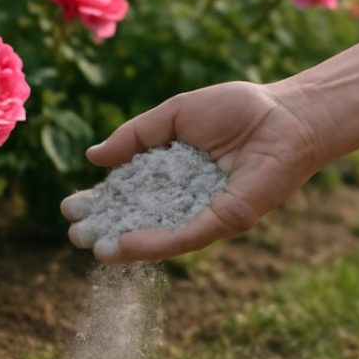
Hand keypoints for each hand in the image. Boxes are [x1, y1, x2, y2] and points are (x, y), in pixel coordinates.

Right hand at [61, 81, 328, 262]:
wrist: (286, 114)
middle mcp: (188, 198)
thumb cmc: (238, 109)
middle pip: (140, 218)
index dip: (101, 200)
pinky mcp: (225, 221)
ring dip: (124, 244)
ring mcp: (206, 212)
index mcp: (174, 172)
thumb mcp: (174, 116)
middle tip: (75, 233)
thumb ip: (136, 137)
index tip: (72, 207)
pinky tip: (125, 244)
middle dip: (106, 227)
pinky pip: (184, 236)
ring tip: (94, 248)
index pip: (130, 191)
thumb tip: (94, 158)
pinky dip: (154, 242)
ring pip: (159, 235)